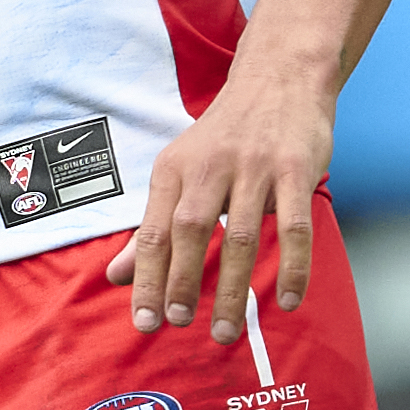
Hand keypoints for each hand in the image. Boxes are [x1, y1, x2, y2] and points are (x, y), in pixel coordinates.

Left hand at [120, 62, 330, 338]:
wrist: (279, 78)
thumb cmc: (224, 137)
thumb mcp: (178, 172)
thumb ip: (150, 228)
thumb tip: (114, 277)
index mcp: (173, 169)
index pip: (152, 232)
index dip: (146, 278)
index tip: (146, 321)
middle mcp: (210, 166)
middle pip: (189, 232)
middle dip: (182, 282)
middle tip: (179, 323)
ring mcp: (255, 167)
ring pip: (241, 237)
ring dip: (233, 289)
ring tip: (226, 330)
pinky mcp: (295, 169)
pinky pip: (294, 228)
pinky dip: (293, 268)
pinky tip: (288, 301)